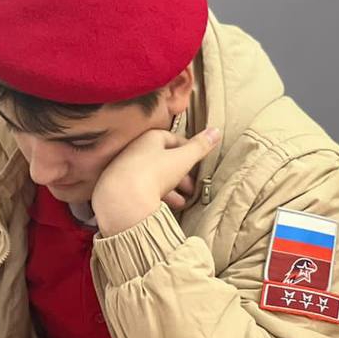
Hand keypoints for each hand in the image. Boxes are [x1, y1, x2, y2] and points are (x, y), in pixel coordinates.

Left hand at [91, 126, 220, 234]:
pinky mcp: (122, 187)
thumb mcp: (183, 159)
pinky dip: (159, 196)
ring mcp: (127, 169)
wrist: (122, 199)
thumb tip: (216, 131)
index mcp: (150, 138)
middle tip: (193, 185)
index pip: (172, 138)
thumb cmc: (153, 173)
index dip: (188, 149)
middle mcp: (136, 150)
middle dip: (182, 173)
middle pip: (164, 159)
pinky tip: (169, 206)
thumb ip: (200, 147)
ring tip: (185, 200)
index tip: (198, 161)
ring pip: (155, 176)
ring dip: (172, 187)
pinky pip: (145, 189)